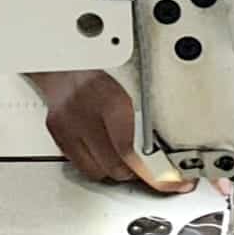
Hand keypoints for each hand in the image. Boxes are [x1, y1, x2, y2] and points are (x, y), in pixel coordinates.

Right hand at [29, 70, 193, 191]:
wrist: (67, 52)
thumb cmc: (103, 64)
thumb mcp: (132, 81)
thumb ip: (147, 116)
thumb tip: (170, 148)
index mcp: (110, 100)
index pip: (134, 152)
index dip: (157, 174)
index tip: (175, 182)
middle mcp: (86, 114)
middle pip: (117, 167)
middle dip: (136, 169)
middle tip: (151, 164)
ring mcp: (68, 125)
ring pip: (98, 172)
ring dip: (115, 168)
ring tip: (124, 152)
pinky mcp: (58, 133)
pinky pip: (81, 165)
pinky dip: (96, 163)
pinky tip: (104, 149)